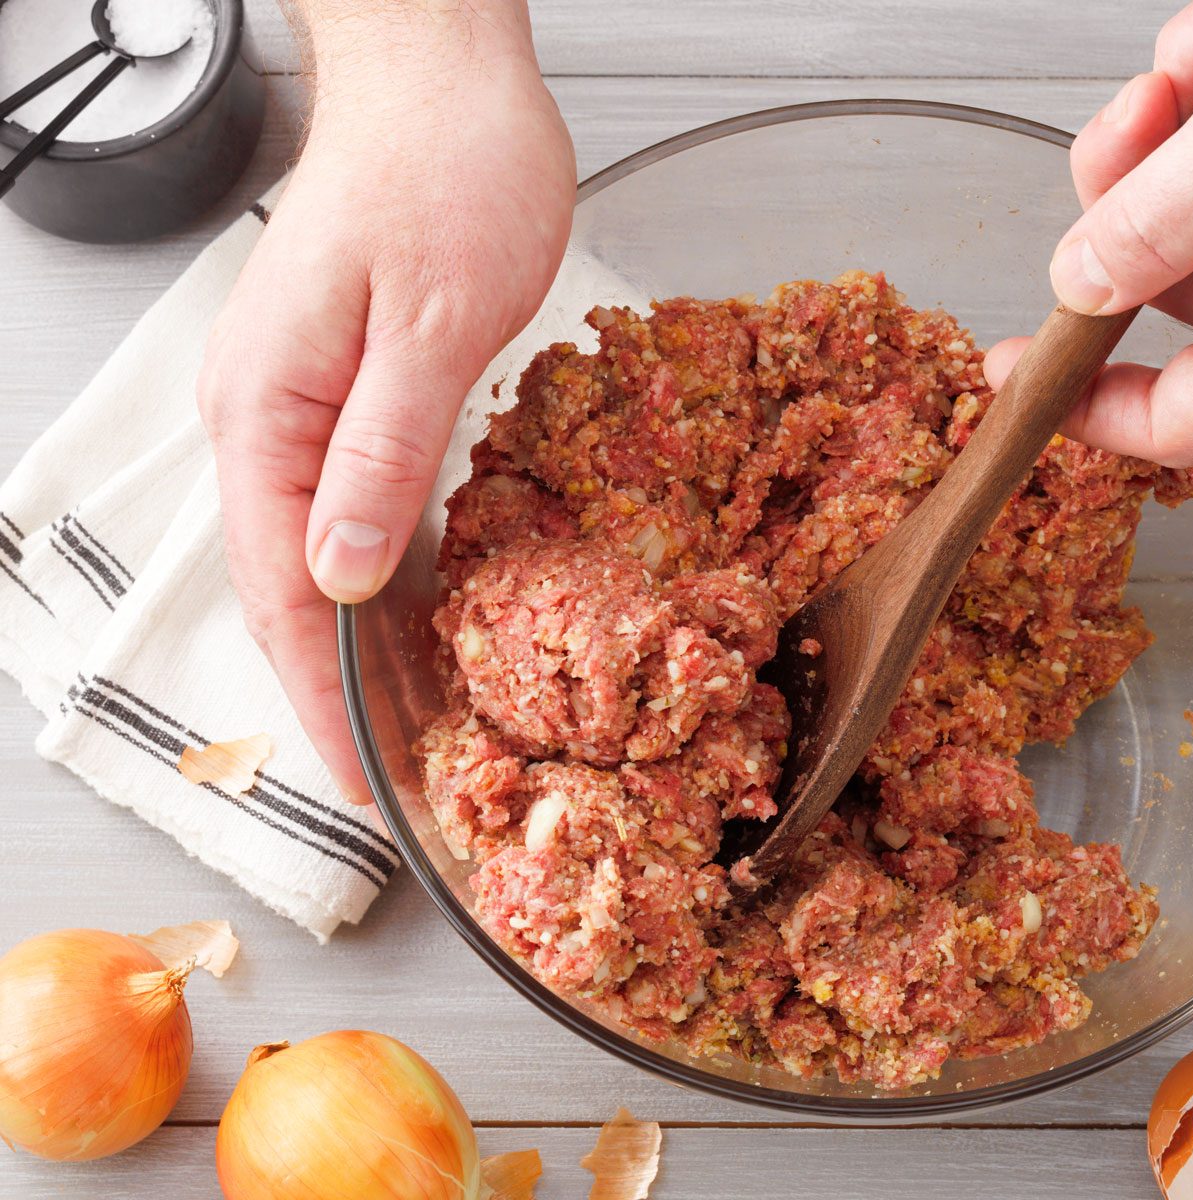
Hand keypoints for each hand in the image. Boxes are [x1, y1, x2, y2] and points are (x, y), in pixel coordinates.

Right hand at [198, 5, 573, 801]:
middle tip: (405, 780)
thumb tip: (338, 574)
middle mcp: (267, 418)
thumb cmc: (445, 171)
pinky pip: (357, 511)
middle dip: (343, 690)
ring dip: (366, 644)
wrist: (442, 81)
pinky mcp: (350, 394)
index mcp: (269, 410)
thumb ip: (381, 452)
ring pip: (323, 558)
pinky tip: (427, 621)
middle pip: (292, 590)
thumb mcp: (433, 321)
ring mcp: (302, 407)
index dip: (321, 695)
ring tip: (419, 726)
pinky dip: (389, 578)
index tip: (365, 779)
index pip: (280, 592)